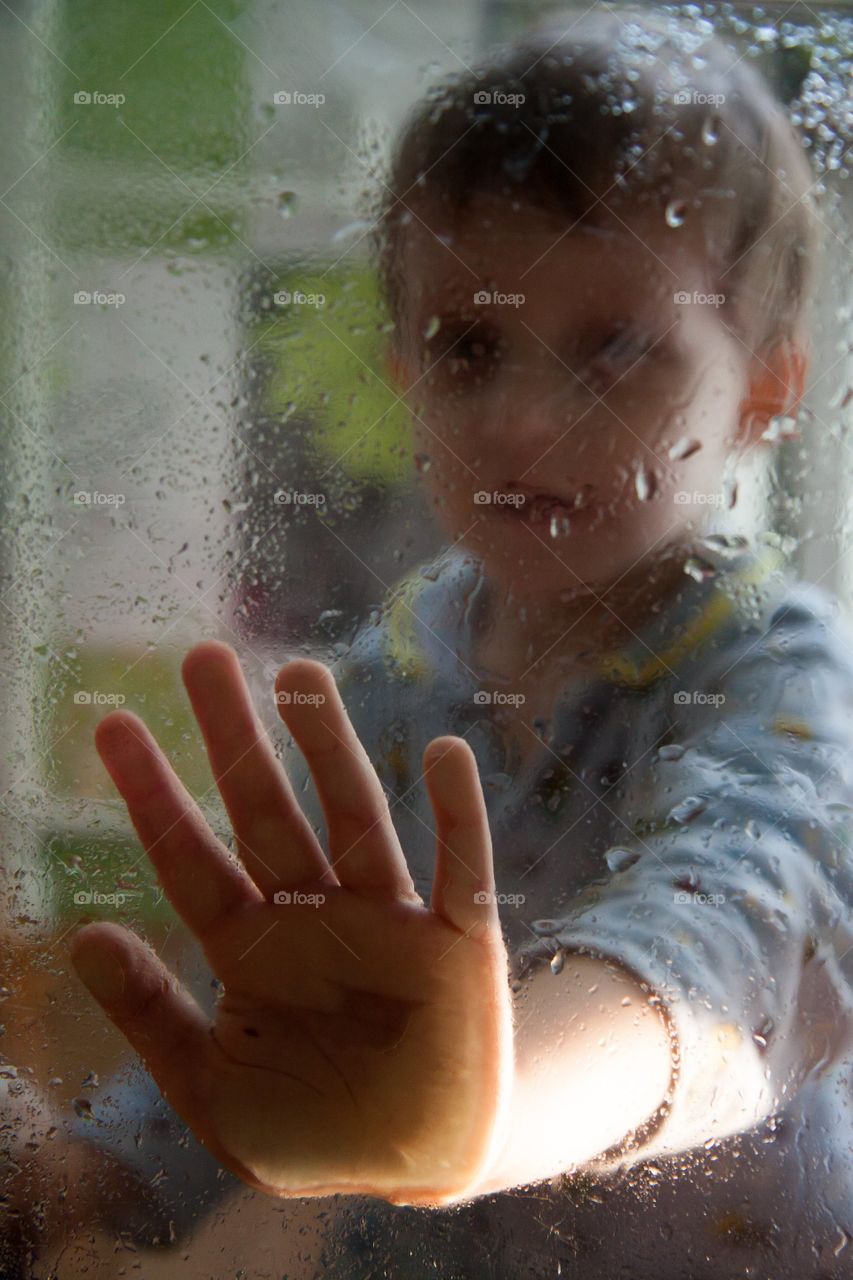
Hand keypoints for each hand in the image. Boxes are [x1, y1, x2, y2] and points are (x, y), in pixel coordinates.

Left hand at [69, 642, 512, 1206]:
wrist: (417, 1172)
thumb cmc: (311, 1131)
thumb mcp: (211, 1089)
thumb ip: (151, 1017)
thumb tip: (83, 938)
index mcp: (252, 947)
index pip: (191, 859)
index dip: (152, 796)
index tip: (112, 727)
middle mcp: (314, 917)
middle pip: (269, 812)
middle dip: (235, 740)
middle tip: (202, 659)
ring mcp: (386, 922)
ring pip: (355, 817)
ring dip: (330, 747)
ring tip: (299, 674)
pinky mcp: (458, 944)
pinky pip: (460, 869)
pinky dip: (458, 813)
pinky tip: (445, 753)